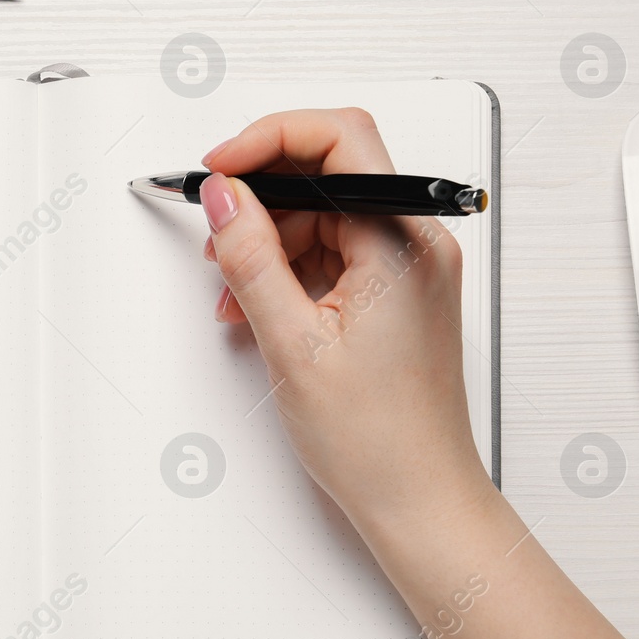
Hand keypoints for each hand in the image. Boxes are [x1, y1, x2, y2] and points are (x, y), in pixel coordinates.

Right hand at [200, 108, 491, 529]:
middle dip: (263, 196)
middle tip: (217, 234)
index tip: (220, 169)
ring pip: (327, 213)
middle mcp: (417, 242)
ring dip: (272, 239)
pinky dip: (292, 268)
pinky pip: (337, 250)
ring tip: (235, 291)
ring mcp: (411, 266)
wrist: (421, 500)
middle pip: (329, 172)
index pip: (339, 138)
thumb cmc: (378, 440)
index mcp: (402, 242)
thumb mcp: (292, 343)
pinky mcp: (399, 291)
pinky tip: (261, 305)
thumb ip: (253, 257)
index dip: (268, 139)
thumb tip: (223, 197)